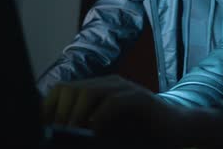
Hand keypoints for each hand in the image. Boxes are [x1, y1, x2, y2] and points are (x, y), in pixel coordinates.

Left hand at [41, 75, 183, 145]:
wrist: (180, 130)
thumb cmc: (144, 134)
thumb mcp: (108, 132)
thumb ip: (88, 131)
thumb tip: (63, 137)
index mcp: (99, 90)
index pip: (63, 89)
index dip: (48, 108)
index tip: (43, 128)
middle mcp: (109, 84)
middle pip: (72, 88)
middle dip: (59, 112)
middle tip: (57, 133)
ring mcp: (125, 88)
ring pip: (89, 92)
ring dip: (75, 115)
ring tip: (71, 133)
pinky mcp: (139, 99)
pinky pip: (113, 103)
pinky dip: (99, 119)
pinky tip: (95, 133)